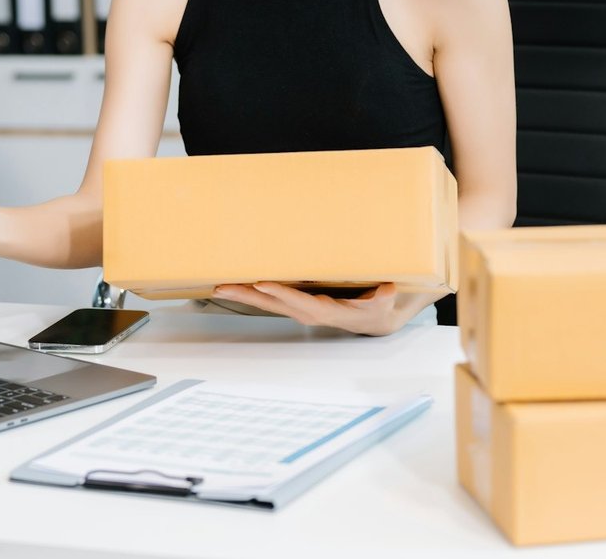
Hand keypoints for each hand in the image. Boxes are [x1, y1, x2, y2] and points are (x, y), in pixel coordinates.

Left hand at [211, 282, 404, 335]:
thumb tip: (387, 290)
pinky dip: (251, 292)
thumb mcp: (385, 304)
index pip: (300, 301)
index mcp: (325, 311)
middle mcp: (307, 312)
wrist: (374, 320)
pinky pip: (270, 299)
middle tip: (222, 286)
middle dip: (247, 294)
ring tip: (219, 286)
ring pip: (267, 302)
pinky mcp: (297, 304)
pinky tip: (235, 284)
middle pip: (273, 303)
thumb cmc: (378, 308)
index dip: (282, 293)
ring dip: (242, 294)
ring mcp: (299, 309)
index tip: (263, 284)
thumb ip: (384, 299)